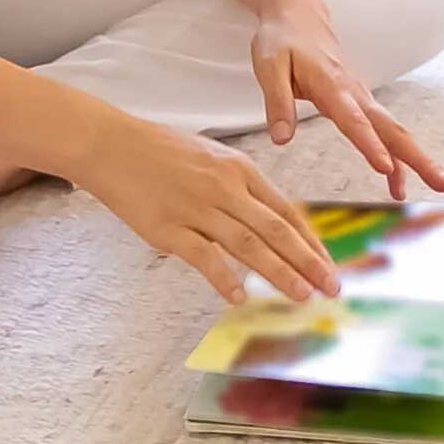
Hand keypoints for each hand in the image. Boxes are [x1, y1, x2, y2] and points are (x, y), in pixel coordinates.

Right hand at [75, 114, 342, 305]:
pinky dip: (224, 279)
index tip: (329, 264)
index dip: (310, 241)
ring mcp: (197, 209)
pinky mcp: (168, 229)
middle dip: (308, 262)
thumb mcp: (212, 157)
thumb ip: (241, 187)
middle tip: (331, 288)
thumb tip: (268, 221)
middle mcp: (224, 188)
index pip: (285, 211)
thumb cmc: (161, 151)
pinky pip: (203, 258)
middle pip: (275, 231)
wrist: (112, 146)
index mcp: (239, 169)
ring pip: (248, 246)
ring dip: (278, 274)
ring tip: (302, 295)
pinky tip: (240, 298)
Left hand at [250, 0, 443, 198]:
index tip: (386, 168)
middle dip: (417, 158)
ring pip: (393, 131)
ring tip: (442, 185)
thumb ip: (278, 103)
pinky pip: (383, 130)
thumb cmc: (282, 40)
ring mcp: (361, 97)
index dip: (370, 145)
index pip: (354, 120)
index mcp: (331, 85)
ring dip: (417, 159)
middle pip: (390, 129)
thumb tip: (282, 139)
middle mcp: (353, 92)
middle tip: (443, 182)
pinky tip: (399, 181)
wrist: (299, 14)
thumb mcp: (268, 66)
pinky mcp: (360, 102)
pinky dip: (396, 156)